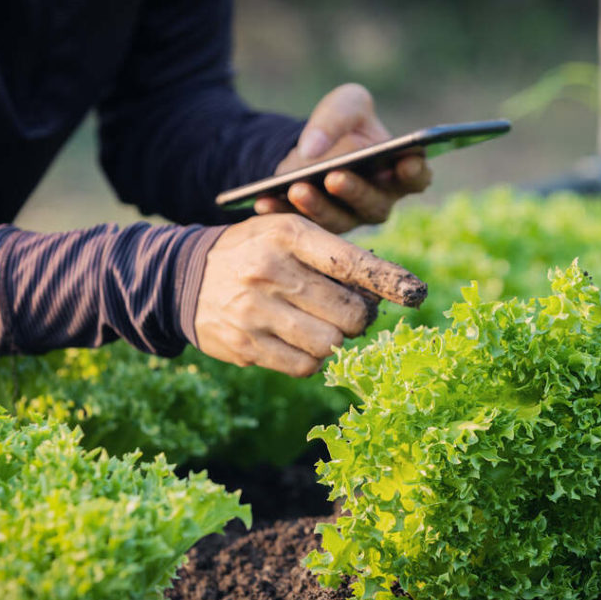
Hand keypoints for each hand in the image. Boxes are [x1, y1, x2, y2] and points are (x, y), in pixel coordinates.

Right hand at [194, 213, 425, 376]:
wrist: (184, 278)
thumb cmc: (254, 252)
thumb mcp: (287, 232)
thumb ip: (333, 254)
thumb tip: (385, 289)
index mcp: (288, 235)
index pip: (352, 262)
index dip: (390, 281)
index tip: (415, 293)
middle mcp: (272, 271)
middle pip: (350, 313)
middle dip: (358, 318)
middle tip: (348, 313)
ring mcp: (256, 311)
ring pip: (330, 345)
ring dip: (334, 342)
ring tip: (320, 327)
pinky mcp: (245, 345)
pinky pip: (304, 367)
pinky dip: (311, 361)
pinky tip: (299, 343)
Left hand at [256, 83, 431, 233]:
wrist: (309, 146)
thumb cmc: (342, 124)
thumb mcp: (345, 104)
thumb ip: (337, 117)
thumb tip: (312, 148)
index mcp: (398, 171)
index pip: (416, 177)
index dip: (414, 172)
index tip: (405, 162)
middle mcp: (379, 201)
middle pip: (373, 203)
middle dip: (353, 190)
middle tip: (334, 176)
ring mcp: (348, 219)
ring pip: (337, 219)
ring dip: (316, 206)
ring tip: (295, 188)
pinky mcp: (318, 228)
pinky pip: (301, 225)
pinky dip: (281, 211)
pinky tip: (263, 200)